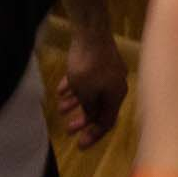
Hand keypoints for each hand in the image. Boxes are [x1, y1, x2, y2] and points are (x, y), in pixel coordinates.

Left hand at [55, 28, 128, 148]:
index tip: (80, 145)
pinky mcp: (99, 59)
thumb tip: (91, 116)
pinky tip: (62, 89)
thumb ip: (89, 107)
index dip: (93, 135)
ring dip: (77, 102)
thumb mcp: (86, 93)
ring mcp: (108, 70)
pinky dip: (76, 86)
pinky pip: (88, 78)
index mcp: (116, 96)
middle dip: (83, 118)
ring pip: (92, 92)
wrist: (91, 32)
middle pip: (99, 107)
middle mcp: (115, 85)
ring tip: (60, 107)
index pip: (107, 122)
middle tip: (68, 129)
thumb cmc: (89, 66)